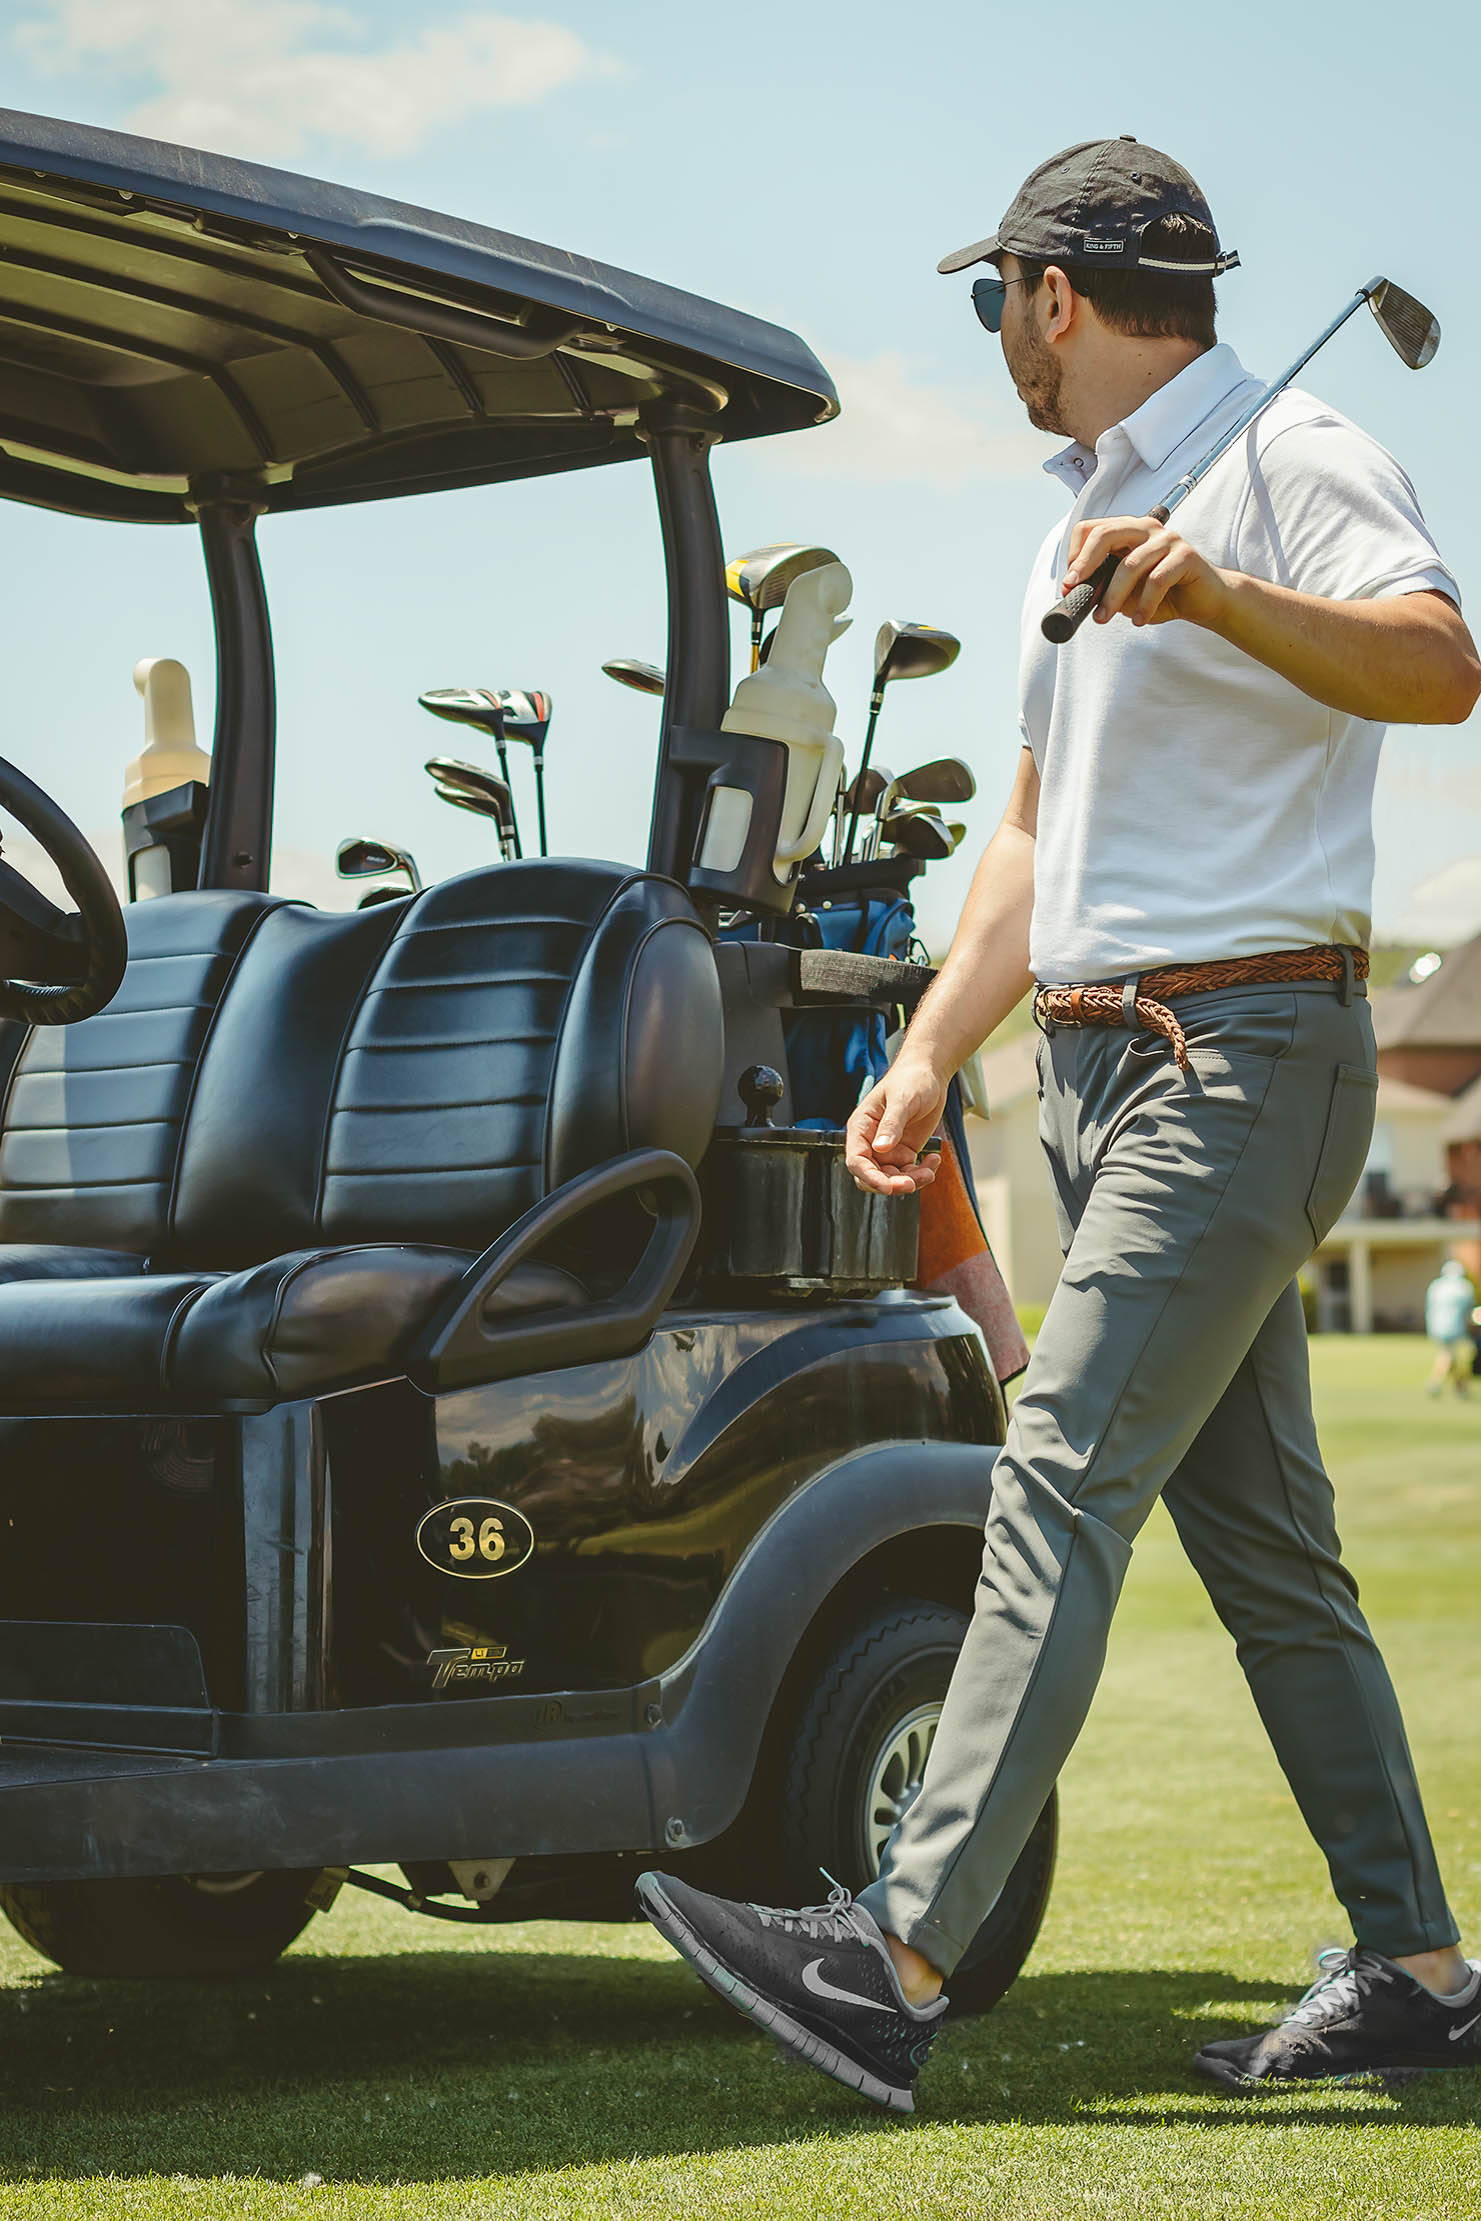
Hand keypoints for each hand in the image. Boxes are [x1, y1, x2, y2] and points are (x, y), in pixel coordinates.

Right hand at [845, 1060, 947, 1196]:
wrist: (929, 1073)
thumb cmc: (911, 1079)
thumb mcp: (902, 1100)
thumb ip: (891, 1124)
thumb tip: (880, 1149)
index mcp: (861, 1127)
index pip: (857, 1160)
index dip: (870, 1177)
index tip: (888, 1187)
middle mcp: (871, 1142)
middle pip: (872, 1175)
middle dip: (891, 1184)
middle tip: (912, 1183)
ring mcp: (888, 1149)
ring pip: (892, 1178)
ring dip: (911, 1180)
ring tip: (930, 1168)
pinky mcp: (905, 1151)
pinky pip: (909, 1172)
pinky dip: (922, 1172)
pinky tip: (934, 1159)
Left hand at [1064, 515, 1230, 629]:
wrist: (1203, 601)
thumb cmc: (1163, 594)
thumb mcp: (1125, 592)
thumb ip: (1104, 587)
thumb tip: (1076, 593)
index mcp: (1128, 531)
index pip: (1093, 529)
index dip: (1076, 554)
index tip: (1070, 583)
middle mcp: (1146, 528)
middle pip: (1107, 534)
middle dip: (1086, 564)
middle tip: (1076, 591)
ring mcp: (1167, 539)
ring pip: (1130, 565)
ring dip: (1113, 596)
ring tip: (1104, 618)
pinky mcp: (1186, 556)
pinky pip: (1157, 581)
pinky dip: (1144, 605)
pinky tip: (1139, 620)